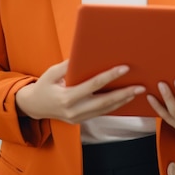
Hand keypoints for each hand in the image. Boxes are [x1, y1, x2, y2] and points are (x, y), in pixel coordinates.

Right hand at [15, 60, 144, 123]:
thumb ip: (68, 65)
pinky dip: (114, 106)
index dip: (110, 76)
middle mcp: (74, 111)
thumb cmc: (43, 86)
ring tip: (137, 92)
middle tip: (140, 87)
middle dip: (124, 94)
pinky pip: (100, 113)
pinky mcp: (81, 120)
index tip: (124, 68)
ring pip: (105, 110)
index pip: (93, 85)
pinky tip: (125, 98)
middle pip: (104, 102)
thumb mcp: (52, 72)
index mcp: (66, 97)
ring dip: (123, 101)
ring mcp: (78, 118)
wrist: (34, 107)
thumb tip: (85, 54)